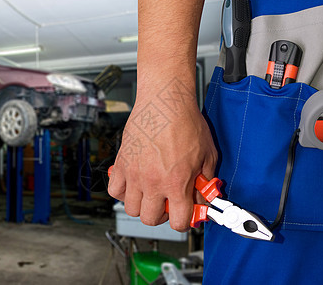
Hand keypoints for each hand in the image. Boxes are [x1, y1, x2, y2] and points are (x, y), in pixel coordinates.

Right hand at [108, 80, 216, 231]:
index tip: (184, 214)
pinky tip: (133, 183)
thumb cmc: (185, 122)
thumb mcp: (208, 155)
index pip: (178, 222)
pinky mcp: (121, 163)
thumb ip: (205, 180)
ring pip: (131, 208)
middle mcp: (153, 182)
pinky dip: (122, 191)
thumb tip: (203, 196)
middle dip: (161, 214)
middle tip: (167, 202)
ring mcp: (134, 174)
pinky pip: (114, 190)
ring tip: (150, 192)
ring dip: (141, 204)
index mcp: (177, 182)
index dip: (183, 221)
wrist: (165, 101)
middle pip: (150, 219)